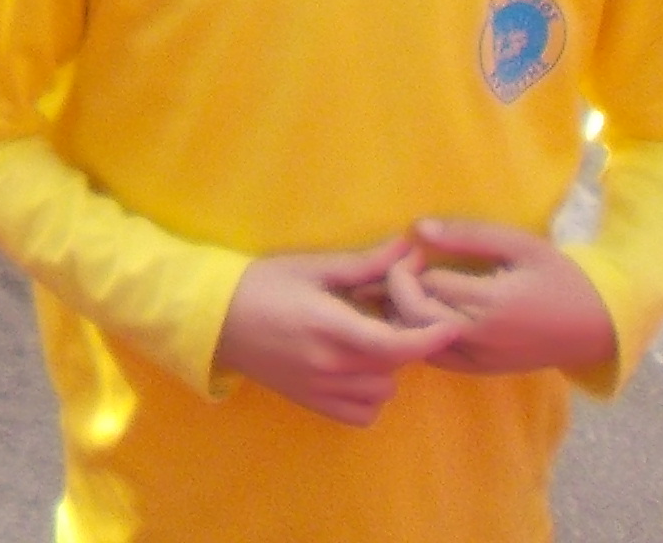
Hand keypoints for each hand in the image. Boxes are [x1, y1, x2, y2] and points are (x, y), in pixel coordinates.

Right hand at [217, 241, 465, 425]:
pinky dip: (370, 394)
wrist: (213, 319)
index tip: (449, 323)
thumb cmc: (261, 283)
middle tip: (389, 313)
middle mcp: (330, 365)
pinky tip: (355, 368)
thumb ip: (364, 264)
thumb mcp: (311, 266)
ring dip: (388, 366)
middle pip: (395, 363)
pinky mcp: (314, 404)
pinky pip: (364, 412)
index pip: (397, 344)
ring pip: (384, 390)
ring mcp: (321, 390)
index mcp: (330, 326)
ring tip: (368, 340)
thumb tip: (411, 250)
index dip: (430, 336)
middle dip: (404, 338)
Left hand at [390, 222, 617, 376]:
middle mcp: (480, 339)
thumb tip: (419, 228)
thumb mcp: (520, 245)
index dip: (411, 263)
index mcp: (490, 305)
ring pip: (417, 340)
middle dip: (398, 288)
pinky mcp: (481, 370)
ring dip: (404, 313)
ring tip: (412, 286)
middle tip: (410, 266)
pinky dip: (420, 333)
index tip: (418, 248)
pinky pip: (435, 356)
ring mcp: (479, 360)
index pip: (425, 287)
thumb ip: (468, 237)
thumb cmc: (560, 277)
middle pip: (413, 317)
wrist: (598, 325)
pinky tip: (426, 311)